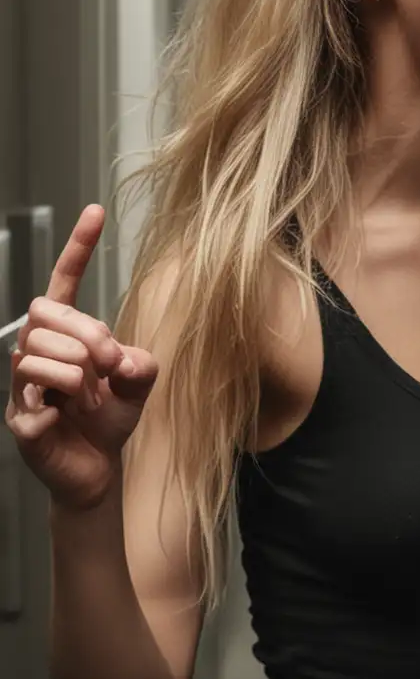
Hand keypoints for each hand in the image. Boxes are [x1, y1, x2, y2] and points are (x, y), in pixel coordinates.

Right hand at [4, 205, 158, 510]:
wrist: (99, 468)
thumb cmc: (111, 418)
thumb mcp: (140, 382)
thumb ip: (141, 361)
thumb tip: (118, 357)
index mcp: (64, 333)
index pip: (62, 281)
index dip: (77, 246)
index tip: (95, 210)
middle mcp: (35, 349)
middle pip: (45, 313)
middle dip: (85, 334)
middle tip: (109, 366)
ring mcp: (21, 382)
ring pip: (42, 353)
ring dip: (81, 378)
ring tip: (91, 400)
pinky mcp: (18, 416)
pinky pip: (36, 397)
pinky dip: (64, 406)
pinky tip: (65, 418)